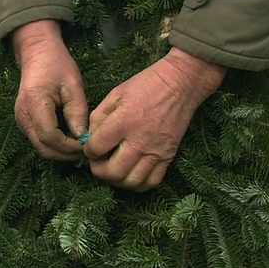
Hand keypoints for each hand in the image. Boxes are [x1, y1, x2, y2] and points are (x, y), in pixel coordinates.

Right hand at [12, 20, 88, 160]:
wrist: (37, 53)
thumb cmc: (56, 64)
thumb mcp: (73, 84)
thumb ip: (77, 112)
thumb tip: (82, 137)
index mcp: (34, 103)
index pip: (49, 137)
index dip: (68, 146)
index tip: (86, 144)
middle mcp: (23, 116)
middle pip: (43, 147)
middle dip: (65, 154)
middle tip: (86, 149)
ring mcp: (21, 120)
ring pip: (40, 147)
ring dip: (60, 151)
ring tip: (80, 144)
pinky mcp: (24, 121)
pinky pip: (39, 140)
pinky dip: (54, 144)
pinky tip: (70, 138)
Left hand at [83, 47, 226, 191]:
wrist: (180, 83)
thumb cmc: (146, 84)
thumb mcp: (116, 94)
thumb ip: (99, 117)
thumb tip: (90, 137)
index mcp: (123, 122)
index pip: (96, 148)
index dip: (88, 150)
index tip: (90, 147)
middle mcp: (139, 140)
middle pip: (112, 172)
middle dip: (99, 171)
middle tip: (98, 162)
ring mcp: (156, 151)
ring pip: (132, 181)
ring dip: (117, 181)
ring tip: (113, 170)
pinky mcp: (169, 156)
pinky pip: (152, 182)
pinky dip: (138, 184)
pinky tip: (131, 174)